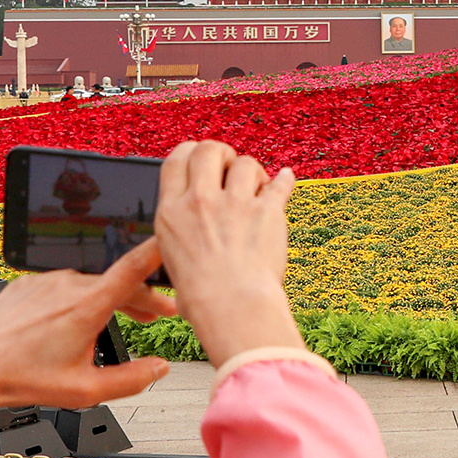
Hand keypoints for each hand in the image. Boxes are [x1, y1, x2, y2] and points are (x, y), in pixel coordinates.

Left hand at [0, 241, 179, 437]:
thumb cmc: (21, 379)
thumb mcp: (85, 390)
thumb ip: (131, 380)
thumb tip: (159, 369)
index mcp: (87, 306)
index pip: (133, 268)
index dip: (159, 252)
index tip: (176, 240)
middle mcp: (68, 285)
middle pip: (117, 282)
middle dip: (143, 298)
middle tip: (160, 314)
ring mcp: (45, 281)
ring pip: (89, 284)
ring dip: (109, 299)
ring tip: (117, 318)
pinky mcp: (27, 283)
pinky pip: (61, 287)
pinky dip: (77, 299)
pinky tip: (73, 321)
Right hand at [149, 139, 306, 365]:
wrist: (231, 308)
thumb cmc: (201, 296)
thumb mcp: (172, 256)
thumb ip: (183, 227)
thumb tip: (194, 220)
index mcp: (172, 212)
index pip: (176, 160)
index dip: (189, 151)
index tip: (199, 155)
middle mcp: (201, 202)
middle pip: (209, 149)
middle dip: (222, 153)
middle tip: (230, 167)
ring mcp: (235, 204)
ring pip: (245, 163)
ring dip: (253, 172)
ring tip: (257, 188)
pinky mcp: (266, 211)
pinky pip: (280, 184)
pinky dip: (284, 181)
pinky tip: (285, 179)